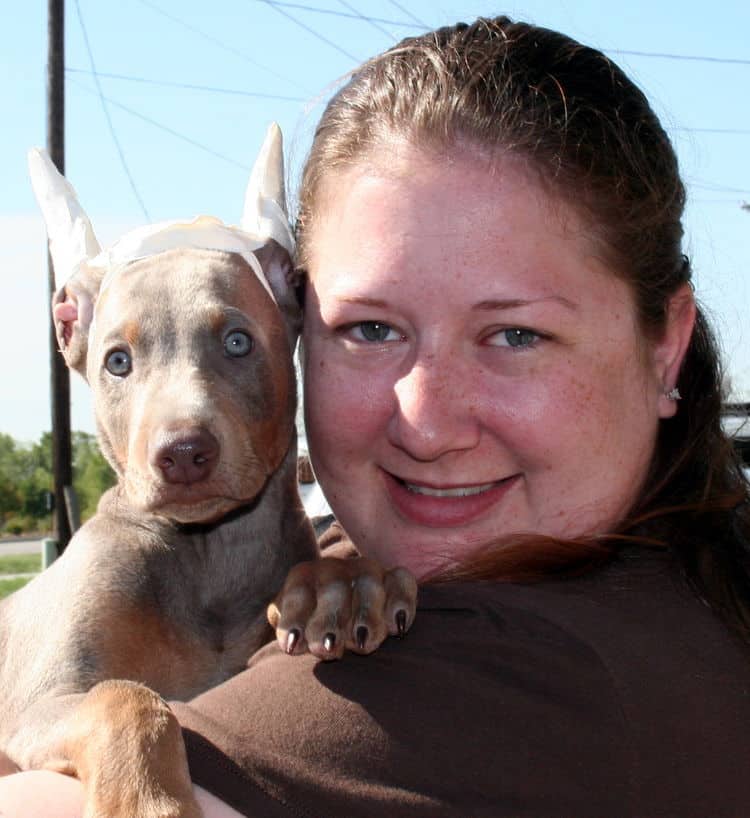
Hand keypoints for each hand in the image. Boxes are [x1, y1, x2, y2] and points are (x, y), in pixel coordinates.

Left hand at [267, 557, 417, 659]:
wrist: (336, 608)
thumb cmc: (310, 625)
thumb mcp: (293, 628)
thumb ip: (293, 634)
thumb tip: (295, 644)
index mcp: (302, 578)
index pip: (297, 595)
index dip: (295, 620)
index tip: (292, 649)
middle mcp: (334, 569)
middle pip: (333, 590)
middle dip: (330, 620)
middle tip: (328, 648)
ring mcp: (365, 570)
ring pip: (368, 586)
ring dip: (365, 616)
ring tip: (362, 644)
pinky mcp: (392, 576)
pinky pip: (402, 581)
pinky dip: (402, 602)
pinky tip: (398, 628)